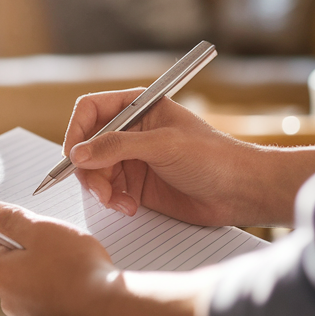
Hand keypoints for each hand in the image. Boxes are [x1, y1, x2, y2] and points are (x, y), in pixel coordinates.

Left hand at [0, 202, 115, 315]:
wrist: (107, 312)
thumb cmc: (75, 267)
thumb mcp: (42, 231)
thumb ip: (13, 219)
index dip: (1, 224)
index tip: (21, 217)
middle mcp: (6, 297)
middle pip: (6, 261)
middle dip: (23, 245)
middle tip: (49, 234)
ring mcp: (27, 313)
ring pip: (26, 279)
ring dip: (39, 264)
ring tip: (66, 255)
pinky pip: (43, 295)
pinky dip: (53, 283)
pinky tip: (74, 276)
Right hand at [62, 90, 264, 225]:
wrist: (240, 191)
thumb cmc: (213, 157)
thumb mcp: (163, 145)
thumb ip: (118, 147)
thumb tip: (78, 154)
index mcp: (138, 107)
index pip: (91, 110)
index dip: (77, 131)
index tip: (74, 156)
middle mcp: (130, 131)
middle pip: (87, 146)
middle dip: (89, 169)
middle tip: (100, 189)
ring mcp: (132, 159)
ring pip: (94, 172)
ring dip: (100, 189)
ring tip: (118, 202)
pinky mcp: (135, 185)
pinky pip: (107, 192)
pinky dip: (112, 201)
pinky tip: (130, 207)